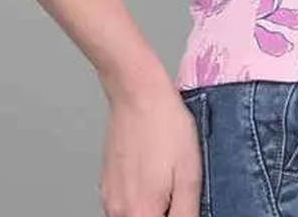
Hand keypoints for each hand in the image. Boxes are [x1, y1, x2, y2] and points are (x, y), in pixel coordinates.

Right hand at [98, 82, 202, 216]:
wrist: (137, 92)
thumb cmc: (164, 124)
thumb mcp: (190, 174)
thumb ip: (187, 213)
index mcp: (141, 212)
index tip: (183, 205)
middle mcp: (118, 210)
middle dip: (164, 214)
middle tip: (178, 191)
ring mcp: (109, 196)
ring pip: (135, 216)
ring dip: (153, 208)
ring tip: (167, 179)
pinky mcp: (107, 182)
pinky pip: (126, 203)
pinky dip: (141, 198)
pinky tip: (154, 173)